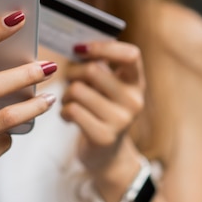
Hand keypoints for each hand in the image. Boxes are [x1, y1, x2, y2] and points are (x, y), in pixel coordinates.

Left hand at [61, 41, 145, 174]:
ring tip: (69, 101)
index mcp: (137, 83)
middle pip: (94, 71)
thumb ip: (100, 66)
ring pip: (78, 90)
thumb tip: (76, 46)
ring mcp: (121, 120)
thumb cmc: (102, 111)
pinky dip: (64, 110)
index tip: (80, 48)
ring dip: (66, 94)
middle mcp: (134, 101)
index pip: (131, 55)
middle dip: (73, 72)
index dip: (103, 47)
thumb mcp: (109, 87)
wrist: (107, 156)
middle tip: (69, 79)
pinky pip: (72, 110)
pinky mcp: (104, 136)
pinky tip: (68, 115)